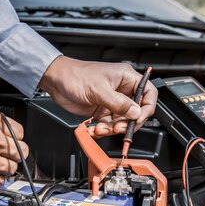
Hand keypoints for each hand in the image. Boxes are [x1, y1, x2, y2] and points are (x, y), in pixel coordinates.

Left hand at [38, 56, 157, 137]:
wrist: (56, 81)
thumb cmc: (76, 75)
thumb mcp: (99, 89)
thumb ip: (119, 103)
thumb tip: (135, 112)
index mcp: (126, 78)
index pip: (148, 93)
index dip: (146, 108)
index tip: (137, 118)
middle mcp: (121, 90)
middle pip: (135, 111)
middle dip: (126, 122)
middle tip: (117, 128)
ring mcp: (112, 101)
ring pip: (121, 121)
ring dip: (112, 129)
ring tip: (100, 129)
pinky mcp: (102, 111)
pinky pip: (108, 125)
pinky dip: (102, 130)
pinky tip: (94, 129)